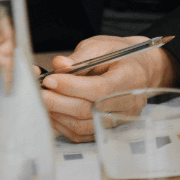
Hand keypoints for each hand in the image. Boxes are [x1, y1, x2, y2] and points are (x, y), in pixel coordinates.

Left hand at [40, 35, 178, 141]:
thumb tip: (59, 66)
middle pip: (90, 110)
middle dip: (59, 102)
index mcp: (131, 78)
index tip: (50, 79)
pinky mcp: (109, 128)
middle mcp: (130, 102)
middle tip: (40, 92)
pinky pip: (83, 134)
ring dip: (58, 115)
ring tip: (43, 101)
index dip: (72, 87)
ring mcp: (121, 119)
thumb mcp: (102, 46)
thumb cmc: (119, 55)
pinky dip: (64, 125)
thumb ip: (81, 56)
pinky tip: (53, 112)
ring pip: (84, 125)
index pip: (99, 89)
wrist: (139, 68)